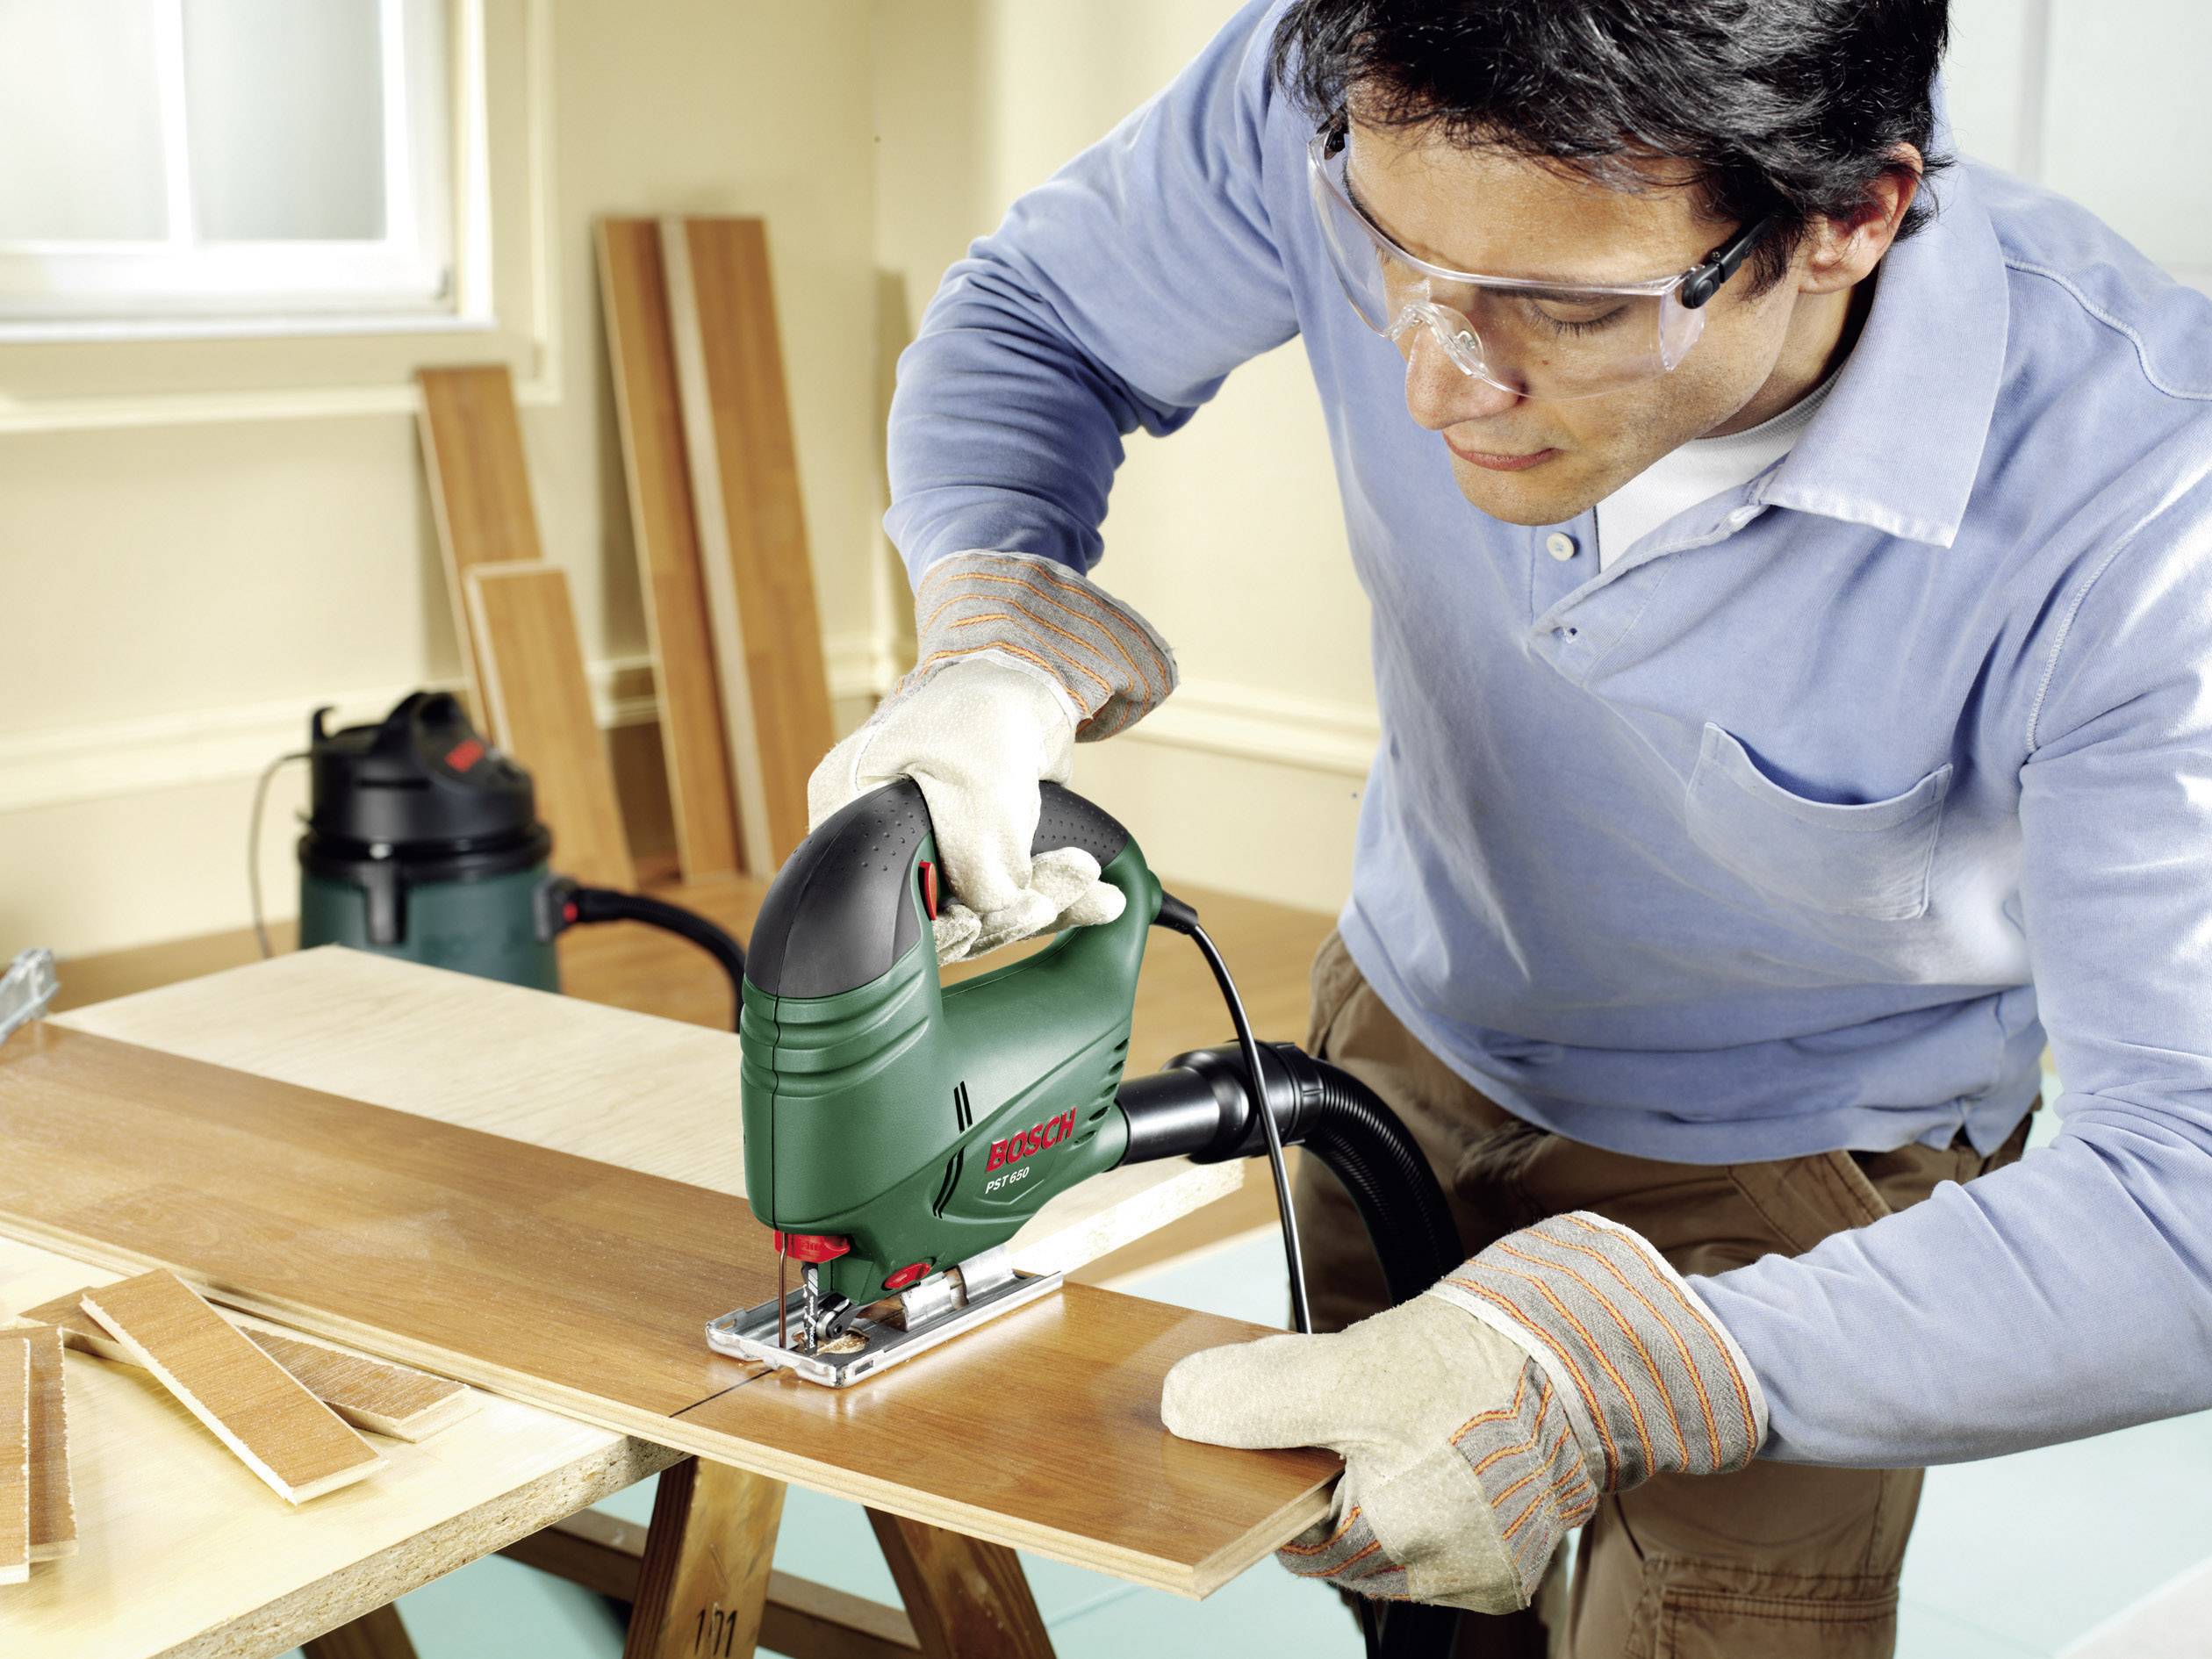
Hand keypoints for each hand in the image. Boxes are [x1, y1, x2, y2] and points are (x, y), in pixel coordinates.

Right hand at [806, 657, 1123, 963]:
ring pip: (979, 909)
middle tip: (1043, 902)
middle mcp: (881, 833)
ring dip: (1038, 902)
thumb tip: (1000, 912)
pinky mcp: (975, 852)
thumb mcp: (979, 780)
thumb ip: (983, 859)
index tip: (972, 925)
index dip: (923, 923)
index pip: (874, 893)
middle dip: (997, 915)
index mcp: (850, 806)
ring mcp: (929, 845)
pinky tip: (1098, 900)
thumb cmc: (984, 704)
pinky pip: (1010, 895)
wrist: (1032, 675)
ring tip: (1083, 877)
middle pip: (931, 911)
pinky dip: (1055, 898)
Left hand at [1163, 1290, 1587, 1610]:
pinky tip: (1437, 1425)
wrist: (1596, 1346)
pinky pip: (1438, 1512)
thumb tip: (1183, 1409)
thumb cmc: (1485, 1363)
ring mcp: (1484, 1565)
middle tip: (1351, 1403)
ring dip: (1379, 1465)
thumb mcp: (1349, 1371)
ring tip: (1405, 1409)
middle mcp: (1444, 1579)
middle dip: (1332, 1467)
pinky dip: (1425, 1471)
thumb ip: (1259, 1397)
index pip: (1294, 1536)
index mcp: (1400, 1553)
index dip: (1276, 1475)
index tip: (1280, 1424)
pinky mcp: (1513, 1542)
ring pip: (1389, 1518)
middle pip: (1342, 1531)